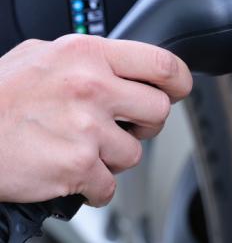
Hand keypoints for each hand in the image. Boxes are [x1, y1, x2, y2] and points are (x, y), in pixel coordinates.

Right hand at [0, 35, 191, 206]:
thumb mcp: (40, 55)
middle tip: (126, 125)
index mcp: (88, 55)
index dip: (179, 80)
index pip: (161, 63)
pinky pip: (109, 187)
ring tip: (84, 149)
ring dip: (115, 158)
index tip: (178, 89)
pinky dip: (95, 188)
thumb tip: (117, 65)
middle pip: (159, 111)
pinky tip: (75, 176)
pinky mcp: (76, 167)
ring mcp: (86, 129)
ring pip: (135, 153)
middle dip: (147, 124)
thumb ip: (85, 58)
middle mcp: (93, 88)